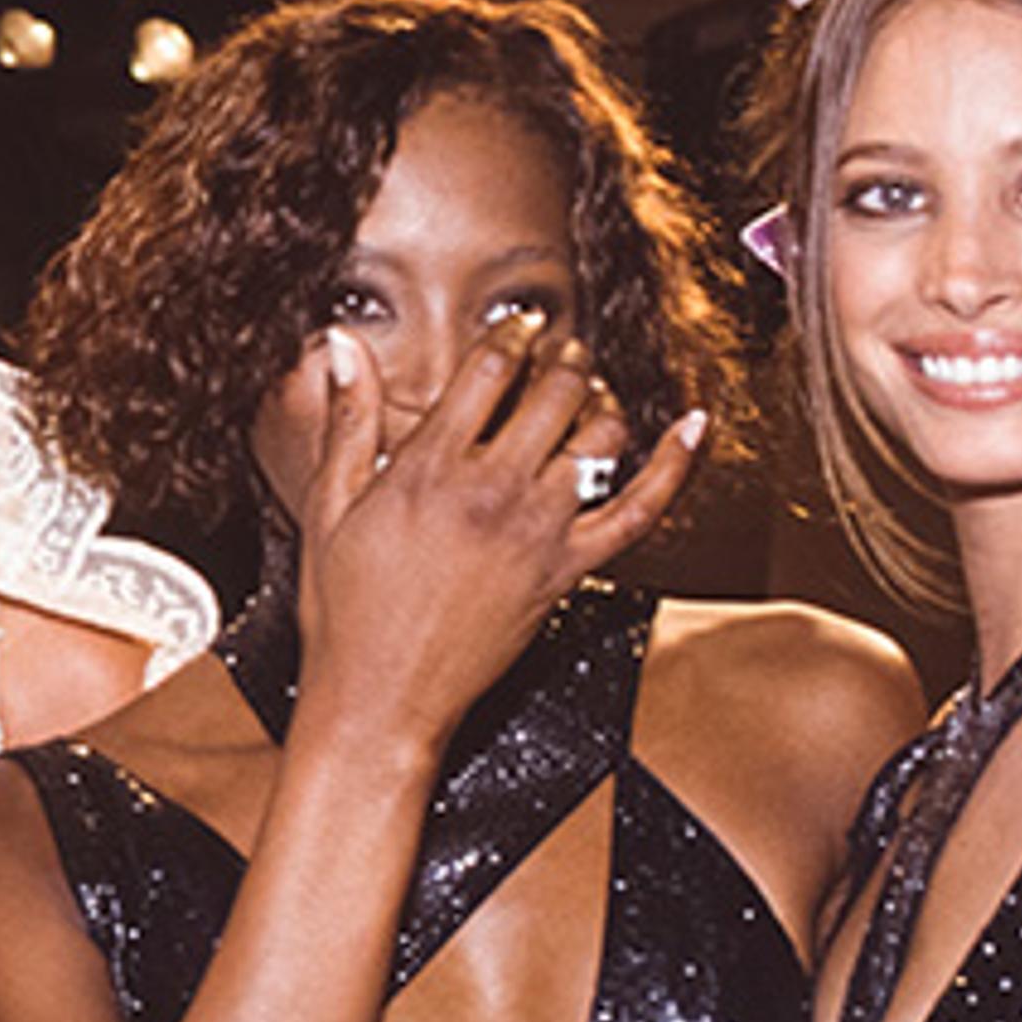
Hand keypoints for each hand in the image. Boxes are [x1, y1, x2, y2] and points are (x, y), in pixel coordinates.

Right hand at [292, 318, 701, 755]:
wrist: (381, 695)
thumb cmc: (345, 607)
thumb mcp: (329, 504)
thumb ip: (346, 419)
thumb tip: (343, 344)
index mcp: (429, 466)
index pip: (489, 369)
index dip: (511, 334)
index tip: (518, 325)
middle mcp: (492, 489)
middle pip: (553, 391)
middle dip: (561, 359)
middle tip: (559, 352)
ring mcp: (538, 530)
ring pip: (599, 436)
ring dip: (601, 401)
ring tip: (589, 393)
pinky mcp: (569, 569)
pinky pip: (641, 508)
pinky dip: (675, 464)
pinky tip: (693, 426)